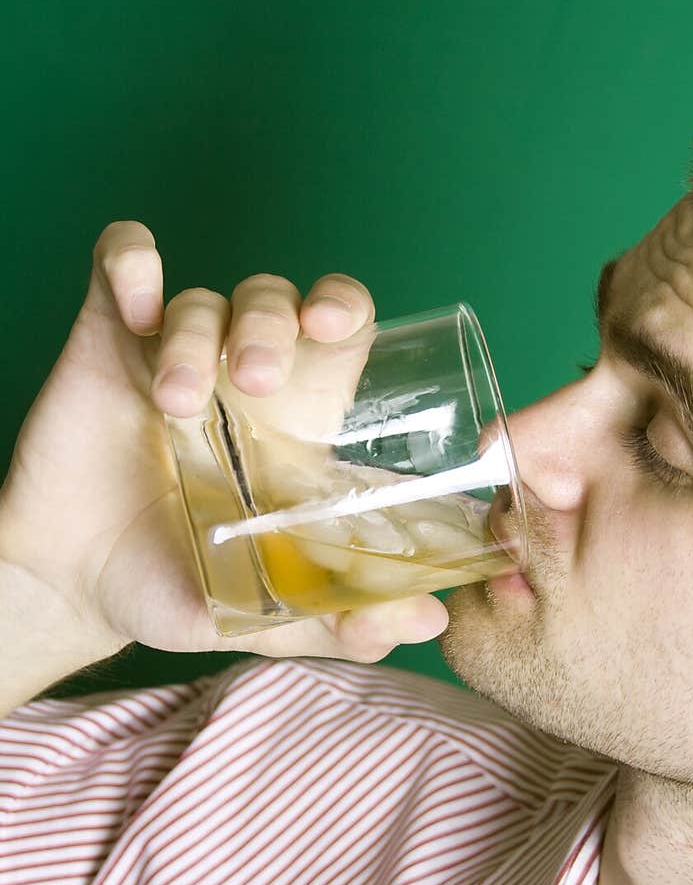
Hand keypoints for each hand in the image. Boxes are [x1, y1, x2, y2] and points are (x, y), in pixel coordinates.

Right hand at [0, 222, 449, 662]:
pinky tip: (134, 309)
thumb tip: (429, 623)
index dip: (344, 307)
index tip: (331, 325)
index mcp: (293, 422)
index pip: (340, 327)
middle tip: (256, 380)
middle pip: (278, 299)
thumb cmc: (176, 588)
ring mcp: (173, 350)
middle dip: (273, 323)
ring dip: (198, 335)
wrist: (72, 590)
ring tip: (176, 403)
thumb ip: (339, 618)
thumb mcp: (263, 613)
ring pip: (205, 296)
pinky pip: (123, 262)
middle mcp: (239, 376)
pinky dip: (131, 263)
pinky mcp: (108, 336)